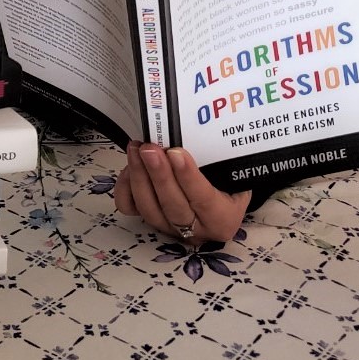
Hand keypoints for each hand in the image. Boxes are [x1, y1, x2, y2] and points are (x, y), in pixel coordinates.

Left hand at [114, 141, 251, 243]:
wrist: (221, 187)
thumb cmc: (227, 176)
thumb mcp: (233, 167)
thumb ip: (220, 156)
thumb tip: (202, 131)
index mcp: (224, 218)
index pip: (204, 200)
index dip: (188, 177)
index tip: (176, 153)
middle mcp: (197, 228)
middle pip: (174, 206)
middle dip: (159, 175)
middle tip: (150, 149)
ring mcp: (171, 226)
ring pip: (149, 208)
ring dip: (139, 176)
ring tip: (136, 149)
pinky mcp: (151, 218)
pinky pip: (131, 208)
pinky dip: (125, 187)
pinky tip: (129, 166)